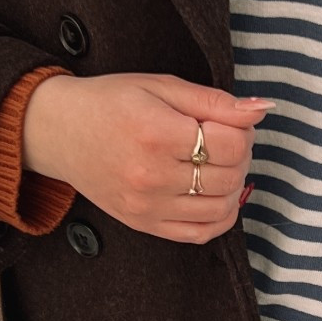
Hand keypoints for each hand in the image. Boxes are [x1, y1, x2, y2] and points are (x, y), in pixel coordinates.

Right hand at [21, 71, 270, 243]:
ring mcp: (147, 205)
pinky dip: (219, 216)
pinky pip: (200, 234)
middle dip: (240, 155)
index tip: (229, 120)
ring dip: (233, 184)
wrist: (59, 132)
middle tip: (225, 138)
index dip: (242, 130)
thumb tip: (262, 109)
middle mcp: (152, 175)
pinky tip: (213, 194)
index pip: (231, 143)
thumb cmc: (108, 103)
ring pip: (221, 207)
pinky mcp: (144, 223)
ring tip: (217, 163)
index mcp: (156, 133)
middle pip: (229, 175)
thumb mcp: (161, 87)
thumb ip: (215, 100)